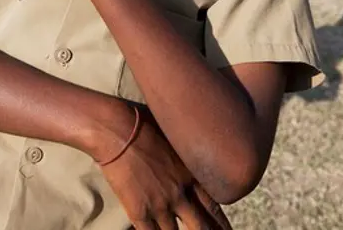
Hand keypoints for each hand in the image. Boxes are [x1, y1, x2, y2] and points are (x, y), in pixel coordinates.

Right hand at [100, 110, 231, 229]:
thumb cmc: (143, 122)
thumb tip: (188, 147)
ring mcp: (160, 205)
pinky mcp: (139, 212)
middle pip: (201, 226)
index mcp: (190, 172)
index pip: (213, 205)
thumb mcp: (173, 134)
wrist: (117, 130)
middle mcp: (180, 192)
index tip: (225, 229)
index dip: (220, 222)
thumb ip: (183, 150)